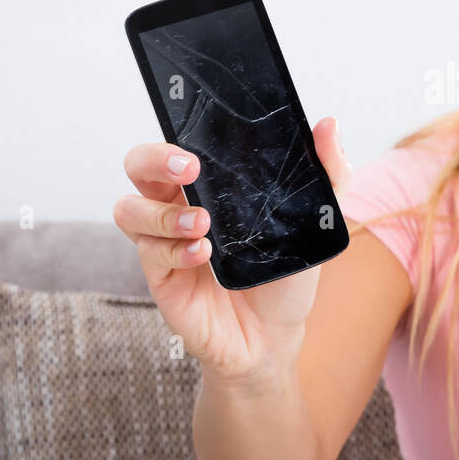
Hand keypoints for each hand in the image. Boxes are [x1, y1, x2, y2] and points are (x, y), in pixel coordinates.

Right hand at [112, 116, 352, 387]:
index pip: (178, 145)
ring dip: (163, 213)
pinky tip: (202, 256)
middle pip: (138, 167)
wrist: (275, 335)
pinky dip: (174, 251)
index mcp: (209, 185)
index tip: (198, 139)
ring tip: (204, 224)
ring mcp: (165, 241)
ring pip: (129, 210)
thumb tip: (329, 124)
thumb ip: (327, 172)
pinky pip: (149, 254)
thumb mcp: (315, 220)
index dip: (176, 133)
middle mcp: (179, 205)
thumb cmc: (285, 271)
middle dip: (154, 159)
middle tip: (189, 168)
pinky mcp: (161, 277)